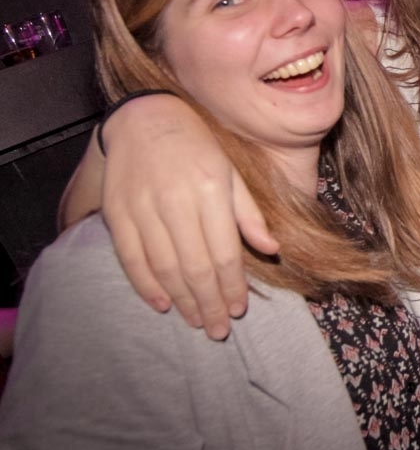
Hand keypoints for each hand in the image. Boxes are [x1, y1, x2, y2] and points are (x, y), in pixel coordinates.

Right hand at [100, 94, 273, 339]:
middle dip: (208, 303)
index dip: (232, 285)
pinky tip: (162, 304)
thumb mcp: (233, 171)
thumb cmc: (198, 147)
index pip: (224, 251)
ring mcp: (143, 207)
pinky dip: (146, 285)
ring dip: (181, 300)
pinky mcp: (117, 212)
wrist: (145, 119)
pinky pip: (130, 257)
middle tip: (218, 330)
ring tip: (196, 322)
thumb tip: (272, 249)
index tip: (239, 310)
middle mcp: (176, 201)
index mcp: (211, 190)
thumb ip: (249, 213)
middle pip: (194, 266)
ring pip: (164, 267)